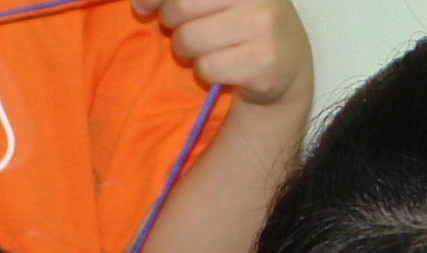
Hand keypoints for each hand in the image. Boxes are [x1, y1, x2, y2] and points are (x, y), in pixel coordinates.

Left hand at [136, 0, 309, 106]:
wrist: (287, 61)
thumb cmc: (240, 20)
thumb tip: (139, 4)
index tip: (143, 7)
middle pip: (180, 7)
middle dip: (172, 23)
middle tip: (186, 29)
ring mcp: (263, 25)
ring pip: (190, 40)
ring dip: (187, 51)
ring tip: (205, 48)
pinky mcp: (263, 62)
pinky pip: (207, 68)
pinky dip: (206, 72)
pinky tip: (223, 66)